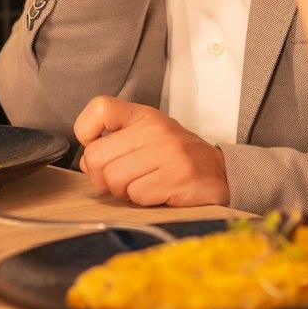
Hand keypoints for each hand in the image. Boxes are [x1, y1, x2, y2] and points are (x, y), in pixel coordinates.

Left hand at [74, 96, 228, 207]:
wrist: (221, 175)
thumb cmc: (176, 158)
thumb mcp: (147, 137)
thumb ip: (115, 143)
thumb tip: (87, 162)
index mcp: (144, 116)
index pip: (100, 108)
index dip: (86, 132)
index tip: (97, 145)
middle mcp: (155, 130)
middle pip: (96, 157)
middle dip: (103, 177)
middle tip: (125, 179)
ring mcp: (168, 153)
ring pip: (113, 179)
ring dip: (123, 192)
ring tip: (143, 185)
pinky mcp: (177, 178)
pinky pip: (136, 195)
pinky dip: (142, 200)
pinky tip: (158, 193)